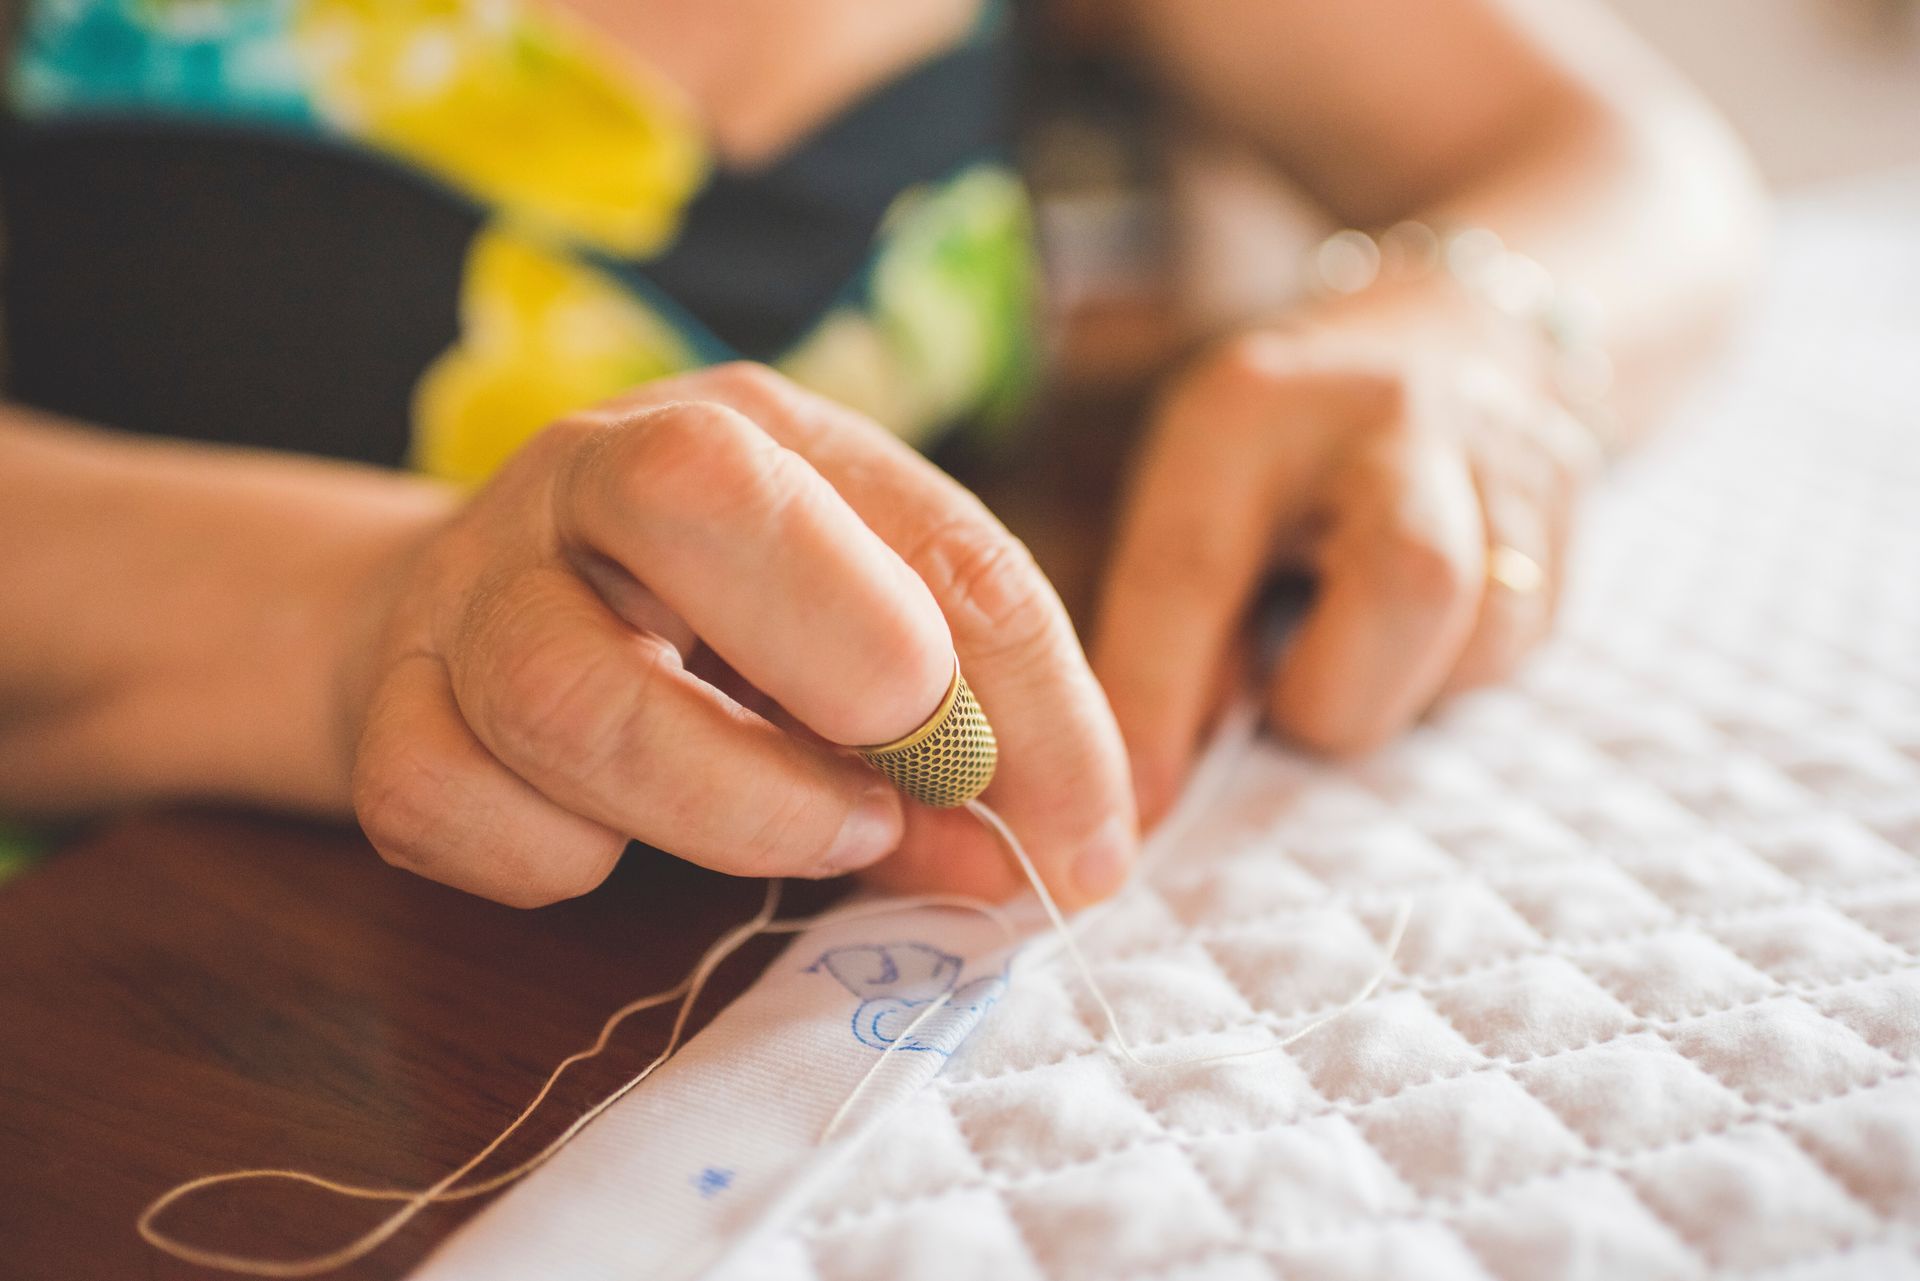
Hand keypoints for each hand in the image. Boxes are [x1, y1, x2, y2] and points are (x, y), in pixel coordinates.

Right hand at [342, 364, 1134, 907]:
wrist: (464, 617)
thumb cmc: (707, 629)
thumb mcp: (859, 646)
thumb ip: (965, 738)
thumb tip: (1066, 857)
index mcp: (759, 432)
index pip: (933, 537)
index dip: (1029, 703)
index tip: (1079, 839)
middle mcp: (595, 468)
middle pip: (692, 498)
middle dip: (838, 655)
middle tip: (903, 782)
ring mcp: (471, 583)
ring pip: (562, 689)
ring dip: (719, 802)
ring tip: (809, 834)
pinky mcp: (382, 706)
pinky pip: (454, 802)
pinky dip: (553, 859)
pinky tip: (601, 839)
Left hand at [1094, 324, 1600, 823]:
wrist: (1435, 342)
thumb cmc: (1274, 457)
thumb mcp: (1189, 503)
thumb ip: (1169, 637)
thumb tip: (1153, 799)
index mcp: (1249, 409)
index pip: (1194, 568)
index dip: (1158, 700)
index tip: (1137, 815)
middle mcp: (1390, 412)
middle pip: (1415, 581)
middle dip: (1338, 695)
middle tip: (1289, 701)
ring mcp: (1503, 446)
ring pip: (1487, 636)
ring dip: (1404, 688)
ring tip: (1354, 642)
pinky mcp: (1574, 498)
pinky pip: (1525, 643)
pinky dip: (1456, 668)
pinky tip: (1416, 624)